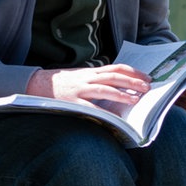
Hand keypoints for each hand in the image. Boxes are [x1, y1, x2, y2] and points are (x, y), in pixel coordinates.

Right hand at [27, 64, 150, 108]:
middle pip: (115, 76)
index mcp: (91, 72)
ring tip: (135, 99)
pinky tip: (114, 117)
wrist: (37, 84)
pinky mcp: (72, 102)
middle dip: (133, 81)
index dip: (133, 72)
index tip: (146, 77)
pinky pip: (90, 107)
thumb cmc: (62, 83)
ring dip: (122, 94)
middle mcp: (87, 78)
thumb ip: (97, 80)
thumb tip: (118, 86)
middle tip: (148, 87)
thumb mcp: (81, 77)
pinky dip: (103, 112)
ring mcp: (80, 89)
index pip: (116, 68)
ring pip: (105, 89)